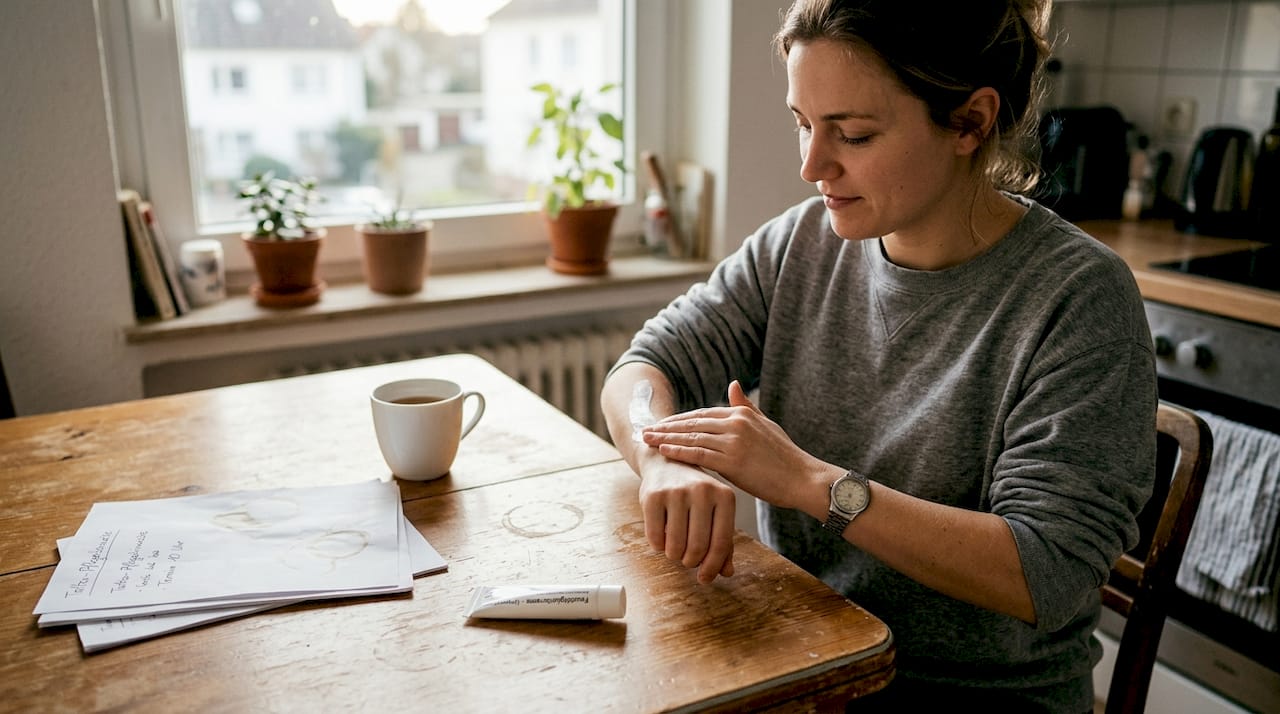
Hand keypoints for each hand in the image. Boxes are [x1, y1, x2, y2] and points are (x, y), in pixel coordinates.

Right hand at [637, 456, 736, 584]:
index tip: (704, 578)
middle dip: (690, 562)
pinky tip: (662, 538)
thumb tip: (726, 572)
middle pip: (697, 547)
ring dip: (674, 556)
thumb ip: (723, 541)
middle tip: (687, 560)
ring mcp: (677, 491)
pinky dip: (658, 546)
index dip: (712, 567)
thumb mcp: (715, 512)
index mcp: (725, 496)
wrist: (667, 462)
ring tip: (675, 548)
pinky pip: (655, 538)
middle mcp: (703, 491)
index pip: (721, 543)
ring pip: (675, 546)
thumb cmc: (696, 494)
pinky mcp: (653, 495)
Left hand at [641, 381, 832, 512]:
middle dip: (666, 427)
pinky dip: (679, 452)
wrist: (803, 479)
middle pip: (692, 423)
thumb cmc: (785, 457)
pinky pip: (699, 454)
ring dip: (666, 438)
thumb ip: (746, 406)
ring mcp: (734, 441)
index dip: (679, 420)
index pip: (702, 414)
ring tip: (647, 441)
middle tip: (645, 430)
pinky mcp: (733, 460)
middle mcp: (736, 423)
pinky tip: (664, 451)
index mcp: (741, 414)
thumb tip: (732, 384)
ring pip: (692, 437)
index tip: (661, 425)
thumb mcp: (766, 425)